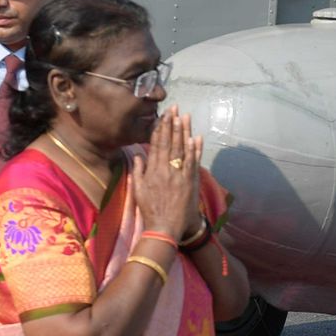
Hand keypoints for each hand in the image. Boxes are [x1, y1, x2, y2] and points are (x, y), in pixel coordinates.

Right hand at [133, 106, 201, 236]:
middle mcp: (166, 170)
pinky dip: (195, 150)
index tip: (163, 116)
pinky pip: (193, 162)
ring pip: (182, 149)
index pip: (157, 144)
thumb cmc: (150, 210)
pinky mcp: (190, 182)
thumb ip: (138, 172)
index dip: (160, 128)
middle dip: (173, 124)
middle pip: (170, 142)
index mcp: (153, 170)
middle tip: (175, 109)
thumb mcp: (138, 190)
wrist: (164, 227)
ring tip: (186, 117)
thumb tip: (138, 156)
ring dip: (184, 132)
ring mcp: (179, 175)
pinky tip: (196, 137)